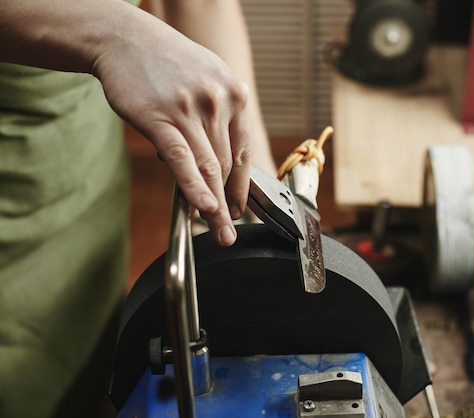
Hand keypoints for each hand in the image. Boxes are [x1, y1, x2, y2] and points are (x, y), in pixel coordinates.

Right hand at [93, 8, 250, 245]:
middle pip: (227, 165)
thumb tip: (221, 162)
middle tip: (229, 229)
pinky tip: (203, 207)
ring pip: (209, 167)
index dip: (242, 186)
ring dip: (214, 204)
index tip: (239, 207)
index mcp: (235, 94)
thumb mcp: (209, 80)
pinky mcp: (160, 118)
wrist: (126, 39)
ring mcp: (190, 109)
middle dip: (229, 202)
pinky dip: (195, 187)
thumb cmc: (168, 64)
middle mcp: (218, 102)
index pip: (244, 151)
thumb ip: (221, 117)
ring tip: (219, 230)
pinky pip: (183, 160)